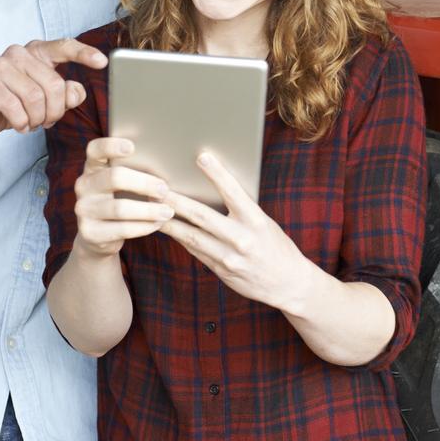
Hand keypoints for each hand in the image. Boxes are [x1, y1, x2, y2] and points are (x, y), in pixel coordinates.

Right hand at [0, 38, 106, 141]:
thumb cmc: (17, 104)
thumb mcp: (48, 101)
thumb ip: (66, 94)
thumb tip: (75, 92)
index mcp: (37, 52)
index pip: (64, 46)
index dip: (84, 54)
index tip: (103, 62)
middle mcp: (18, 53)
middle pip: (54, 84)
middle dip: (55, 111)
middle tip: (47, 121)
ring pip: (35, 98)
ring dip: (37, 119)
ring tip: (32, 122)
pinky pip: (15, 108)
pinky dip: (22, 123)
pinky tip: (19, 125)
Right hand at [74, 137, 173, 258]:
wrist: (98, 238)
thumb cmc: (120, 201)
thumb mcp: (122, 185)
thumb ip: (135, 172)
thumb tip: (169, 168)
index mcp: (92, 168)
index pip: (95, 150)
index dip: (111, 146)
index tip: (132, 147)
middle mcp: (83, 186)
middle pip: (114, 177)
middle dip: (144, 183)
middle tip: (164, 189)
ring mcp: (83, 210)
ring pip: (120, 207)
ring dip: (149, 210)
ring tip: (167, 211)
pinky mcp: (89, 233)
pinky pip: (122, 229)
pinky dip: (143, 227)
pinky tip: (157, 224)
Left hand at [160, 152, 316, 310]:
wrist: (287, 284)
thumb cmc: (276, 245)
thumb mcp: (265, 223)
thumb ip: (242, 210)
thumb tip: (216, 190)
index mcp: (256, 221)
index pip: (234, 192)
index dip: (217, 173)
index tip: (202, 156)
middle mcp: (242, 239)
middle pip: (202, 216)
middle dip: (176, 201)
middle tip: (157, 188)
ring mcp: (229, 258)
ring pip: (191, 236)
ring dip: (169, 221)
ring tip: (152, 209)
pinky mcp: (220, 270)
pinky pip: (195, 251)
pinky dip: (181, 237)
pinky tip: (168, 227)